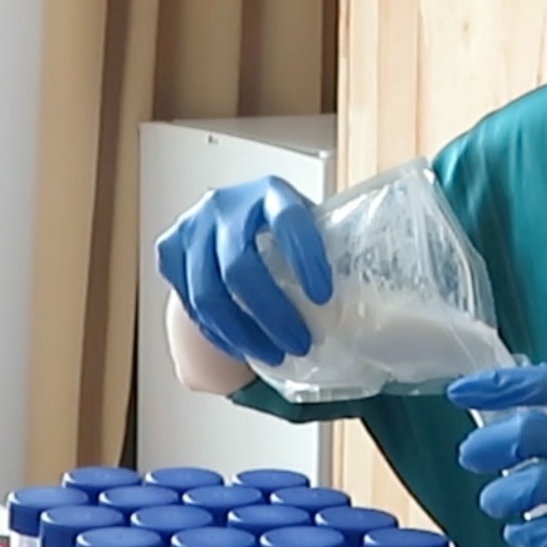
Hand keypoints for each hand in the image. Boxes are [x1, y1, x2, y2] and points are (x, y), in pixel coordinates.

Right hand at [155, 176, 331, 366]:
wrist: (232, 218)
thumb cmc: (282, 230)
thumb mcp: (310, 227)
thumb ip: (332, 252)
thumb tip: (376, 308)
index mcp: (270, 192)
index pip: (288, 220)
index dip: (305, 258)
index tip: (324, 296)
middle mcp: (225, 204)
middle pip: (239, 267)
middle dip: (272, 314)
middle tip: (300, 343)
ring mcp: (192, 226)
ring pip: (208, 293)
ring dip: (243, 334)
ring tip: (274, 355)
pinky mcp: (169, 250)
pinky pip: (190, 303)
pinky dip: (217, 332)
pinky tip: (240, 345)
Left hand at [450, 364, 546, 546]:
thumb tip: (530, 420)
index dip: (499, 386)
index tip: (461, 393)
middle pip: (532, 430)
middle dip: (488, 445)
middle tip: (470, 457)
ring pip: (535, 483)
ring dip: (502, 495)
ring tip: (494, 503)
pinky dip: (529, 534)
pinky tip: (524, 537)